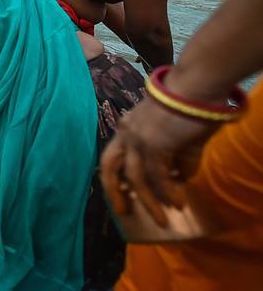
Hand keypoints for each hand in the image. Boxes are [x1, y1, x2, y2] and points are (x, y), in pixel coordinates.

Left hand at [100, 96, 217, 227]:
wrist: (195, 84)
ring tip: (161, 219)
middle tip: (121, 211)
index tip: (120, 191)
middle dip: (113, 191)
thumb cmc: (190, 104)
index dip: (114, 175)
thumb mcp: (178, 134)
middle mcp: (126, 132)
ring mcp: (138, 138)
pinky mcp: (155, 144)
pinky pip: (158, 176)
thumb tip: (181, 177)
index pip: (113, 154)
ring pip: (135, 178)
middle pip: (109, 166)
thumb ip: (178, 156)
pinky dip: (167, 192)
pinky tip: (177, 203)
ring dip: (148, 201)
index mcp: (128, 126)